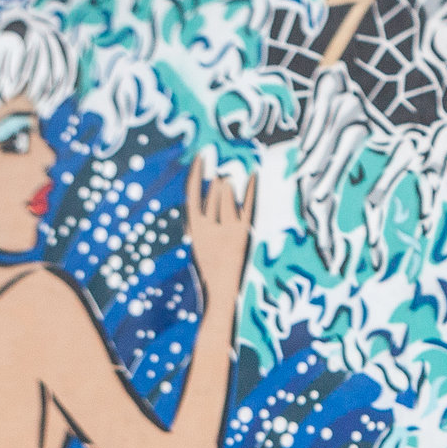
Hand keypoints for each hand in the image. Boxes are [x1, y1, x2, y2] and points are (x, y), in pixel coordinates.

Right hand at [187, 150, 252, 301]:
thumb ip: (200, 221)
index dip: (196, 173)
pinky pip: (248, 206)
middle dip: (219, 181)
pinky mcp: (244, 233)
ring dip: (231, 185)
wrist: (222, 291)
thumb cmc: (210, 265)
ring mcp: (228, 229)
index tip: (200, 157)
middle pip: (214, 194)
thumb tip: (207, 192)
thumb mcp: (198, 242)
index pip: (193, 194)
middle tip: (223, 171)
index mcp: (195, 228)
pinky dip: (251, 189)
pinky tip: (253, 174)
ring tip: (231, 174)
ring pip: (229, 198)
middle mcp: (211, 227)